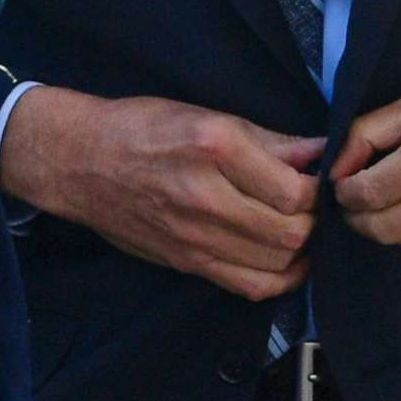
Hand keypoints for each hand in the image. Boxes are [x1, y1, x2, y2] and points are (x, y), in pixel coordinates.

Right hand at [0, 86, 321, 301]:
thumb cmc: (141, 128)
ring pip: (277, 263)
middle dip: (314, 220)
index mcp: (215, 147)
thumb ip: (268, 140)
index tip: (320, 179)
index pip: (294, 190)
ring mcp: (194, 236)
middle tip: (314, 205)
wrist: (80, 162)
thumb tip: (317, 152)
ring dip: (301, 249)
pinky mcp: (187, 262)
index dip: (319, 189)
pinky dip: (279, 277)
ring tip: (300, 228)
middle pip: (291, 231)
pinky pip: (248, 286)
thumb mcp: (207, 115)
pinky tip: (285, 260)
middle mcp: (206, 195)